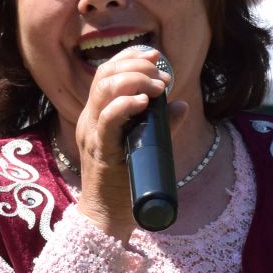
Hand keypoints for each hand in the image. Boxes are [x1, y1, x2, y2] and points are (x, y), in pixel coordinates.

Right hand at [71, 44, 174, 241]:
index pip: (107, 72)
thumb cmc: (126, 183)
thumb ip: (162, 125)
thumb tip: (181, 106)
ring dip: (135, 80)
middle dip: (136, 65)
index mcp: (98, 114)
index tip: (156, 55)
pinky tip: (144, 101)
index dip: (129, 57)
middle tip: (163, 75)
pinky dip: (125, 104)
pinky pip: (107, 119)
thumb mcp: (148, 147)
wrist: (108, 217)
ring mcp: (93, 133)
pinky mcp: (100, 150)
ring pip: (104, 90)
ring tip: (158, 87)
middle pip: (105, 74)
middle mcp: (91, 119)